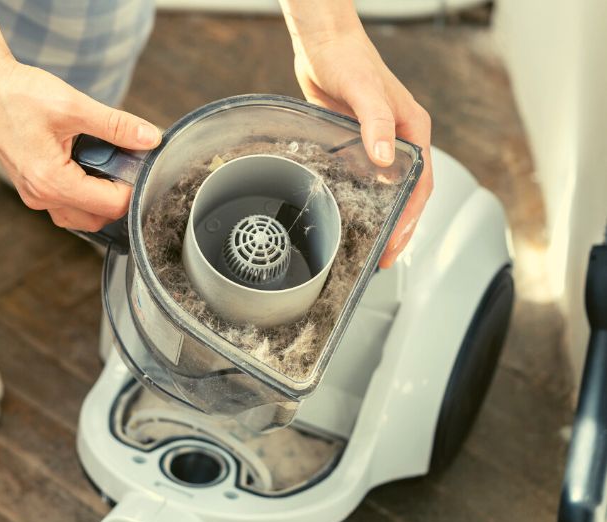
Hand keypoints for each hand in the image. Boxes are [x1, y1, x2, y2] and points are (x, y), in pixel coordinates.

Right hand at [0, 62, 161, 230]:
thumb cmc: (19, 95)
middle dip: (118, 198)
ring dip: (101, 201)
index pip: (110, 205)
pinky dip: (84, 195)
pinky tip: (91, 169)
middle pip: (97, 219)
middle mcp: (40, 196)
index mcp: (50, 181)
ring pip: (81, 217)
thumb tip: (150, 138)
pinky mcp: (32, 188)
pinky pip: (65, 206)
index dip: (133, 188)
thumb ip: (116, 125)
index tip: (140, 164)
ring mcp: (34, 195)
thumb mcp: (73, 106)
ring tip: (110, 168)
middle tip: (128, 167)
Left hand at [287, 16, 433, 267]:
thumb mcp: (364, 90)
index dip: (410, 217)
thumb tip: (386, 159)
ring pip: (386, 189)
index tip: (397, 241)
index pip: (420, 184)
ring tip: (371, 243)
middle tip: (384, 255)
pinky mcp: (355, 143)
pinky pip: (363, 178)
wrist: (323, 44)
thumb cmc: (349, 59)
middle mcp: (399, 140)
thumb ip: (376, 124)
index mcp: (413, 130)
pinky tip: (349, 214)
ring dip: (382, 216)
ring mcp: (378, 143)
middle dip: (399, 226)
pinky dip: (361, 198)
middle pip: (407, 193)